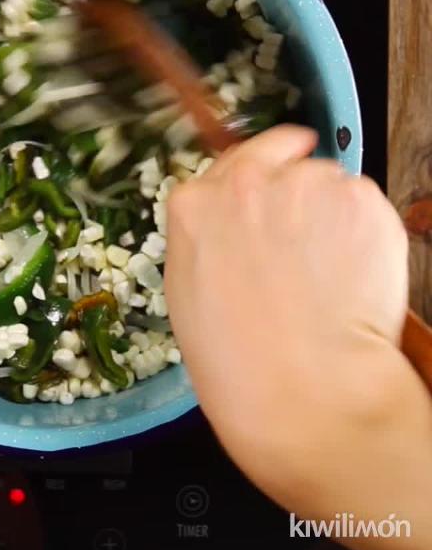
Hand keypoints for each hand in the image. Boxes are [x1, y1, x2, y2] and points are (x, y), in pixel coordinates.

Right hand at [165, 125, 431, 549]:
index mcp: (194, 202)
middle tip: (305, 237)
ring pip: (325, 181)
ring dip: (329, 212)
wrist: (300, 389)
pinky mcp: (361, 200)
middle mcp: (245, 180)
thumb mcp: (185, 287)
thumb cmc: (233, 358)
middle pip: (282, 159)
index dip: (258, 180)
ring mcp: (305, 184)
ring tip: (329, 269)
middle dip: (293, 190)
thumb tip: (231, 221)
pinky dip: (363, 229)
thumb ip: (206, 234)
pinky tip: (353, 273)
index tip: (273, 193)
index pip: (233, 162)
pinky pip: (363, 202)